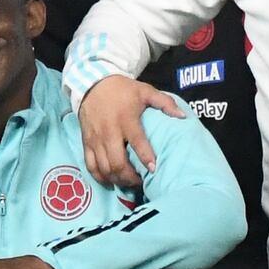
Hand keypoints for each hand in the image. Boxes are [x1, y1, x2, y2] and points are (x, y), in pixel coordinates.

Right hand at [74, 71, 182, 188]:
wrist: (92, 85)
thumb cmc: (122, 90)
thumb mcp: (145, 91)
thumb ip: (165, 103)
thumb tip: (182, 117)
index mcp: (126, 119)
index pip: (137, 141)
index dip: (145, 157)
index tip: (153, 169)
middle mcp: (109, 131)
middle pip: (117, 162)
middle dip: (130, 177)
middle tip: (141, 182)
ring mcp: (96, 139)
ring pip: (104, 167)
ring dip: (117, 179)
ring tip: (129, 183)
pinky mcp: (86, 142)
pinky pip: (90, 165)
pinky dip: (100, 177)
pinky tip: (110, 181)